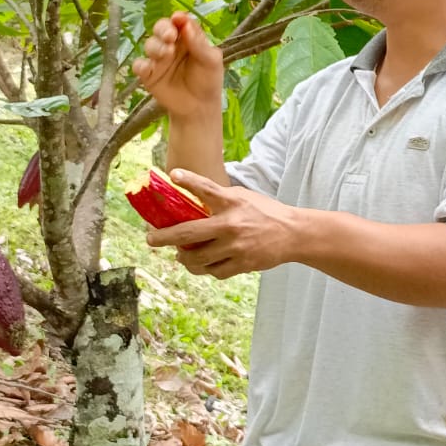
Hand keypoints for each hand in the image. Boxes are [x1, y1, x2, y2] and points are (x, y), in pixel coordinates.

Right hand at [132, 13, 223, 118]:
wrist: (199, 107)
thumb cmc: (208, 80)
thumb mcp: (211, 61)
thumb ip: (199, 44)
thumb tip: (187, 24)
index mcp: (188, 38)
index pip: (181, 22)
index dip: (178, 18)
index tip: (178, 18)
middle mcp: (171, 44)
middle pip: (161, 28)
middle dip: (163, 28)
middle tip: (170, 35)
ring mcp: (158, 59)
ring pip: (150, 44)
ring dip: (156, 46)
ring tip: (167, 53)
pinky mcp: (148, 74)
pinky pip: (139, 65)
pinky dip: (141, 65)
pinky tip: (148, 68)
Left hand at [144, 171, 299, 279]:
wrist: (293, 234)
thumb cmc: (265, 213)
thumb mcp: (244, 198)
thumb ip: (221, 200)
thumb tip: (190, 202)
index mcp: (233, 203)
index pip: (207, 189)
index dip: (189, 180)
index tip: (173, 175)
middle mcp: (232, 224)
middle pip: (189, 233)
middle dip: (164, 238)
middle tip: (151, 239)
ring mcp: (236, 246)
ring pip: (197, 258)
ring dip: (184, 258)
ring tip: (180, 255)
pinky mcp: (242, 264)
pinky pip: (214, 271)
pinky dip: (205, 268)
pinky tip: (204, 264)